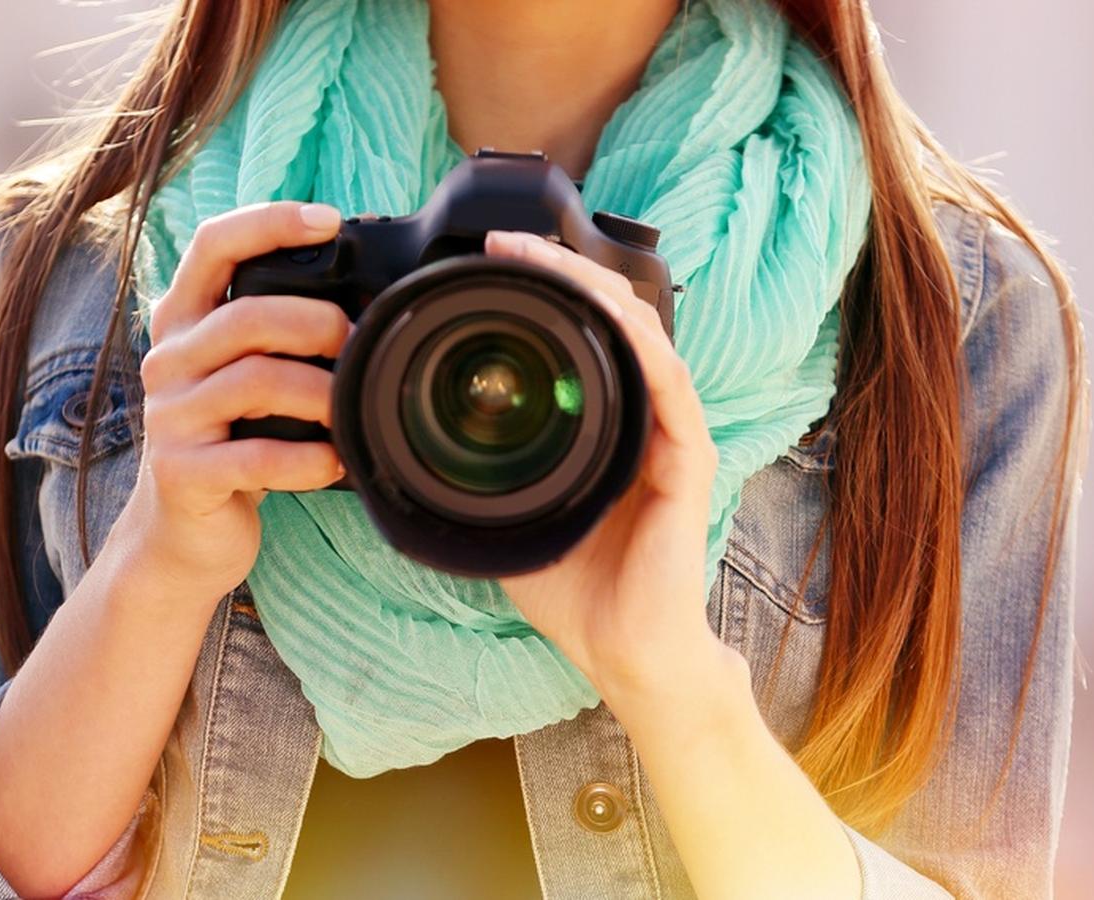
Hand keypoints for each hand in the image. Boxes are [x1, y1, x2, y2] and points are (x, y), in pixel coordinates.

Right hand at [118, 200, 351, 607]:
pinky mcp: (182, 473)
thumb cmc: (232, 442)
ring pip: (254, 382)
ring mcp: (169, 418)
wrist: (184, 535)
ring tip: (352, 407)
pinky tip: (334, 461)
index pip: (212, 245)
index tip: (329, 220)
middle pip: (245, 316)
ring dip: (321, 392)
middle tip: (355, 342)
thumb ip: (276, 334)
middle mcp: (167, 361)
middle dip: (315, 322)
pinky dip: (308, 459)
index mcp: (182, 322)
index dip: (269, 222)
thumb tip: (366, 301)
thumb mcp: (243, 376)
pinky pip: (256, 457)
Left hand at [484, 230, 735, 710]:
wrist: (625, 655)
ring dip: (596, 290)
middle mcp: (641, 419)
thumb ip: (476, 477)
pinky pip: (670, 387)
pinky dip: (640, 345)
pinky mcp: (689, 461)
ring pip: (644, 336)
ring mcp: (670, 436)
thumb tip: (404, 451)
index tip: (490, 262)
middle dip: (564, 271)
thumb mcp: (507, 517)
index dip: (544, 290)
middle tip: (508, 244)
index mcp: (604, 426)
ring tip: (546, 260)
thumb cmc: (576, 593)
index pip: (582, 335)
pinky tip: (607, 314)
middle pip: (614, 317)